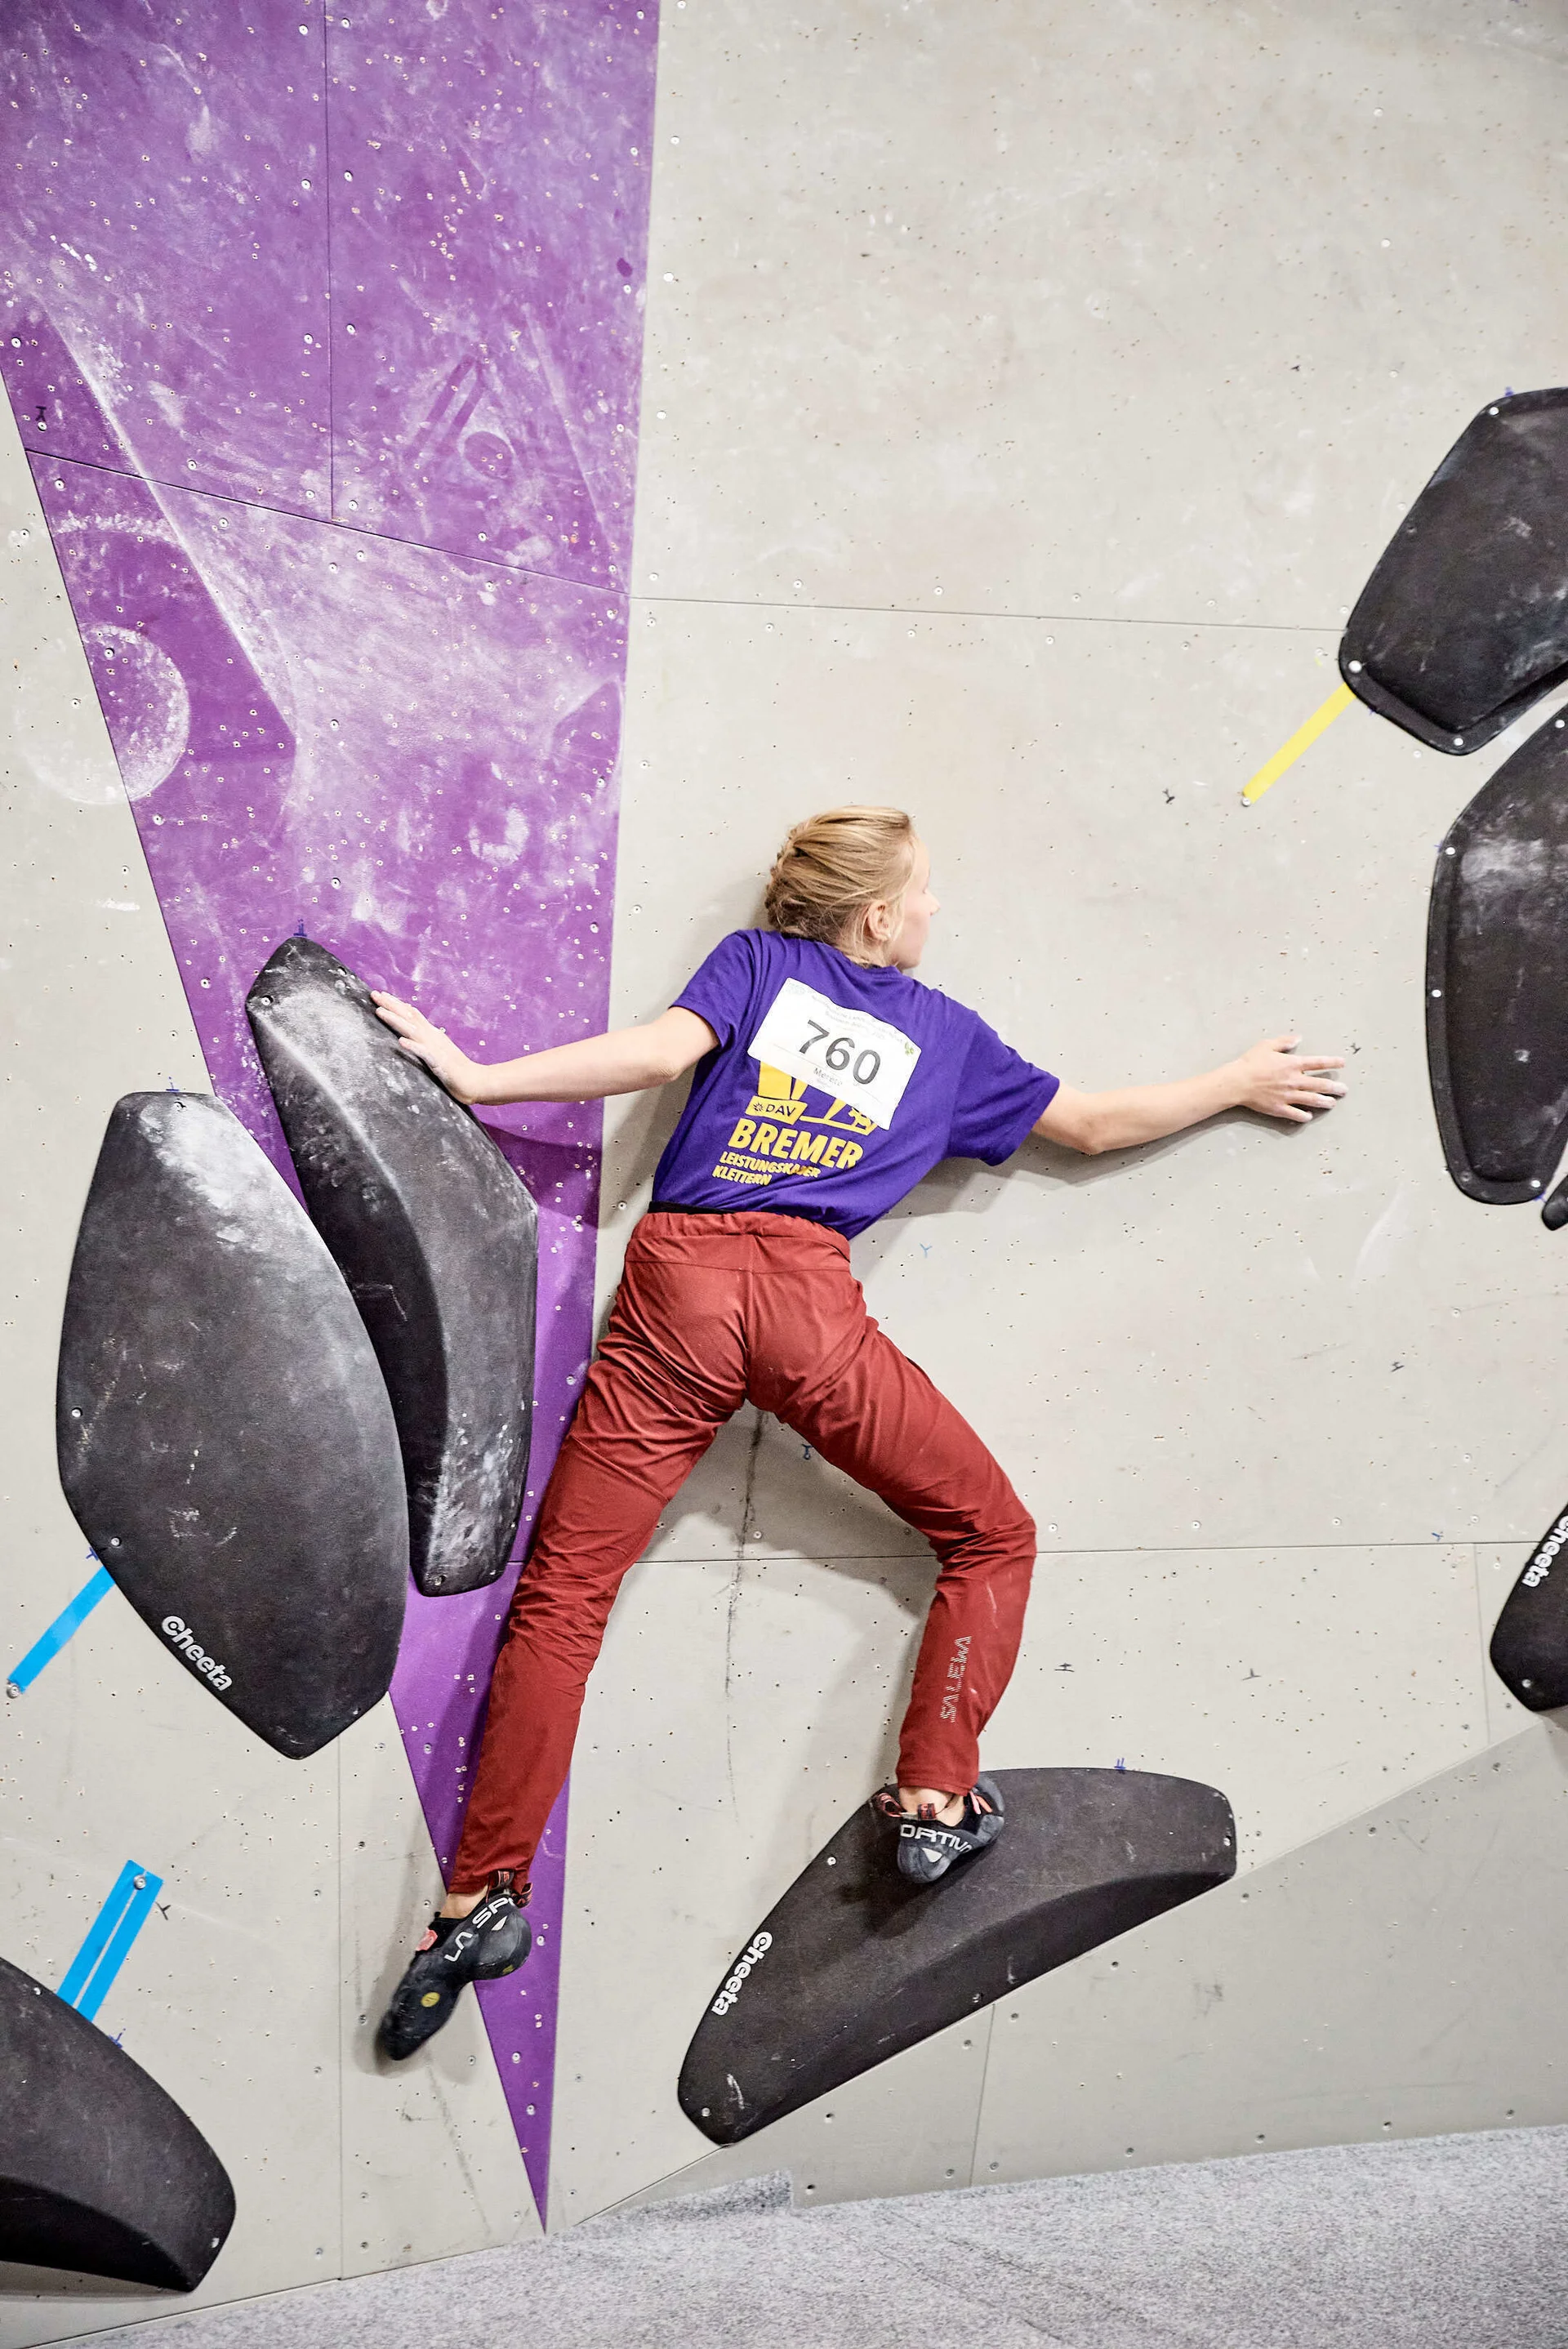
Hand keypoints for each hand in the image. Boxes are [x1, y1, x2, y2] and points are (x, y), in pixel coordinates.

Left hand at [370, 991, 479, 1103]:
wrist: (474, 1081)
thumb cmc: (455, 1068)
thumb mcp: (438, 1049)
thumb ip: (426, 1039)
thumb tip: (413, 1030)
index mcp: (431, 1033)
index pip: (412, 1013)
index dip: (396, 1003)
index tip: (381, 994)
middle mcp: (432, 1036)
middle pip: (409, 1017)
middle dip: (390, 1005)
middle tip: (373, 994)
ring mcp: (434, 1049)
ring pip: (411, 1030)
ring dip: (395, 1020)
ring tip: (379, 1011)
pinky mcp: (438, 1063)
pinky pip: (423, 1053)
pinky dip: (412, 1046)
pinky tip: (400, 1041)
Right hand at [1230, 1035, 1346, 1124]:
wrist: (1237, 1082)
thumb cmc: (1250, 1062)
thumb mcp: (1267, 1045)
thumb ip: (1284, 1041)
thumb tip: (1298, 1038)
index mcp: (1293, 1064)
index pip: (1318, 1063)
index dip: (1332, 1062)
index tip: (1342, 1063)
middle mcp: (1294, 1080)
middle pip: (1321, 1084)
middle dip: (1335, 1087)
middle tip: (1344, 1090)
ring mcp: (1288, 1096)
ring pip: (1312, 1100)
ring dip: (1325, 1102)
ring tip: (1332, 1104)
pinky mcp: (1279, 1108)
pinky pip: (1296, 1114)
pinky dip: (1304, 1115)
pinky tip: (1309, 1116)